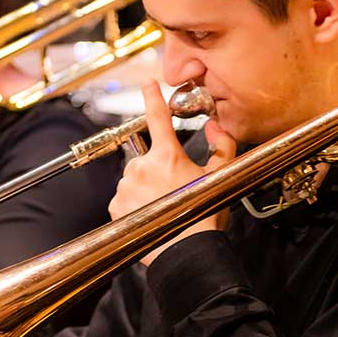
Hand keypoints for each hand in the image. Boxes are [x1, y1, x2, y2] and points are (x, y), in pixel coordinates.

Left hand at [108, 80, 235, 264]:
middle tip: (173, 190)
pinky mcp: (116, 206)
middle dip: (156, 169)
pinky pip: (122, 198)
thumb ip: (222, 145)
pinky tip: (150, 215)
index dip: (152, 97)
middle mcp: (142, 166)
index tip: (148, 84)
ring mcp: (125, 187)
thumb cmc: (205, 216)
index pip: (158, 117)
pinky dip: (133, 204)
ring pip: (133, 178)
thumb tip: (216, 125)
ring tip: (162, 206)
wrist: (187, 252)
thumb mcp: (220, 177)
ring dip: (144, 187)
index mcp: (167, 156)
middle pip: (146, 157)